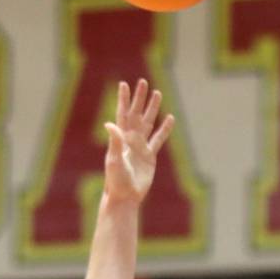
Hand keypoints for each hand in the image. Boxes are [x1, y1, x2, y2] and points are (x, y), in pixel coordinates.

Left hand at [103, 79, 175, 204]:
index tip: (123, 84)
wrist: (125, 196)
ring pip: (148, 122)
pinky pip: (159, 139)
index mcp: (120, 138)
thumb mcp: (113, 159)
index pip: (122, 113)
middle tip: (143, 82)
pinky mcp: (150, 156)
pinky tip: (170, 118)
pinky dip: (164, 129)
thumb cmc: (115, 179)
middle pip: (136, 113)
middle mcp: (130, 139)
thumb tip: (109, 123)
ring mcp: (140, 146)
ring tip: (158, 93)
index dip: (123, 99)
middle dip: (139, 98)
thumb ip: (114, 141)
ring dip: (152, 108)